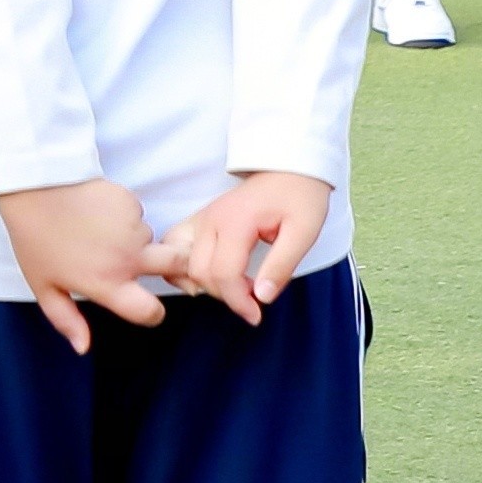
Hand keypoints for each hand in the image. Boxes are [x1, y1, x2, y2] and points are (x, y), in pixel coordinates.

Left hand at [0, 179, 169, 354]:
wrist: (34, 189)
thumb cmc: (35, 241)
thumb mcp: (44, 286)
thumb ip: (66, 320)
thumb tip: (83, 348)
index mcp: (107, 284)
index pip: (151, 312)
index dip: (152, 313)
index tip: (144, 305)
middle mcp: (128, 258)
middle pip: (177, 265)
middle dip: (175, 266)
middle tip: (156, 262)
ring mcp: (132, 228)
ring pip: (151, 237)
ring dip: (137, 239)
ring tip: (104, 232)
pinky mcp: (130, 202)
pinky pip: (137, 213)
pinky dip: (125, 215)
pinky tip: (101, 211)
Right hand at [149, 172, 331, 324]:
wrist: (290, 167)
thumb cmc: (300, 197)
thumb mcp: (304, 232)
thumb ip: (282, 266)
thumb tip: (261, 298)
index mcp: (236, 221)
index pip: (224, 274)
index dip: (238, 302)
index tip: (256, 315)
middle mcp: (211, 219)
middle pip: (200, 272)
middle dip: (225, 295)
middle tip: (252, 299)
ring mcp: (202, 218)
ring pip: (185, 264)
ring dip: (206, 284)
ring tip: (234, 288)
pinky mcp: (201, 220)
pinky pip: (177, 248)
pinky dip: (186, 268)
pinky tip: (211, 276)